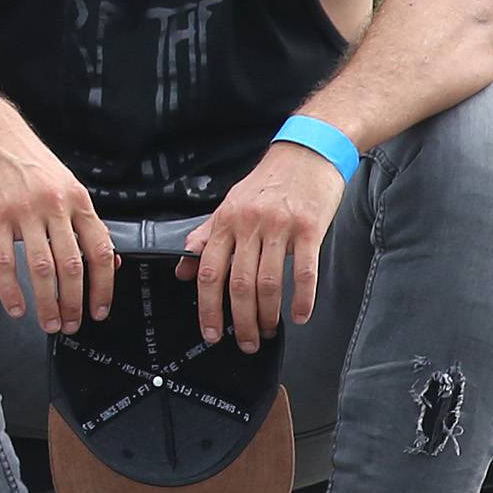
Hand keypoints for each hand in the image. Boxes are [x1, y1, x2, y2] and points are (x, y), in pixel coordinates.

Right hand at [0, 121, 116, 336]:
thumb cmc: (26, 158)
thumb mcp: (64, 182)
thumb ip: (82, 220)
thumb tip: (108, 258)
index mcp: (76, 198)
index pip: (100, 250)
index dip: (104, 286)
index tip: (100, 309)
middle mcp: (54, 205)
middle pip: (72, 265)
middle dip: (74, 303)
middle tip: (72, 323)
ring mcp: (24, 211)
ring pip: (41, 269)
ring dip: (47, 303)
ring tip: (48, 322)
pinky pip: (5, 262)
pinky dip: (11, 291)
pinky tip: (16, 307)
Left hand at [175, 144, 346, 351]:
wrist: (308, 150)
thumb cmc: (270, 180)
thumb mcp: (231, 203)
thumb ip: (207, 236)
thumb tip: (183, 267)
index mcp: (227, 219)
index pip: (208, 270)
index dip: (208, 307)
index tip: (212, 332)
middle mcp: (250, 223)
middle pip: (239, 283)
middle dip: (241, 321)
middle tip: (247, 342)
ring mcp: (280, 225)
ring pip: (269, 282)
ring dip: (268, 315)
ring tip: (270, 330)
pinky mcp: (310, 228)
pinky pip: (304, 272)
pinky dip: (301, 299)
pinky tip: (299, 315)